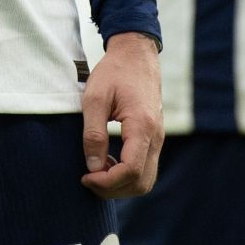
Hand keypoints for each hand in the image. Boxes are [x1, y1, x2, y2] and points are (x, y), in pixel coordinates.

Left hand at [81, 31, 162, 198]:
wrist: (136, 55)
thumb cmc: (114, 72)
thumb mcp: (94, 98)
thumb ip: (93, 134)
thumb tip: (93, 167)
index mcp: (142, 126)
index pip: (131, 170)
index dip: (107, 181)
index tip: (85, 176)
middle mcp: (156, 136)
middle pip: (141, 182)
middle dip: (113, 188)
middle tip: (88, 178)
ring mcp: (158, 138)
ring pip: (146, 179)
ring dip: (121, 185)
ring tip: (97, 172)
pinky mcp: (155, 138)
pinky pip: (146, 168)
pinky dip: (128, 175)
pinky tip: (108, 163)